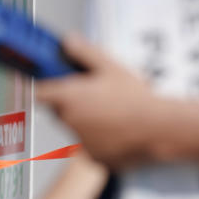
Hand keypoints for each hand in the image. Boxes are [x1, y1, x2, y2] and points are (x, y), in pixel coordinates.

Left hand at [35, 35, 166, 170]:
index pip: (38, 94)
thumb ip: (84, 52)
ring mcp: (82, 142)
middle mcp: (70, 121)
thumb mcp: (110, 66)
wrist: (160, 128)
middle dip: (70, 104)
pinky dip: (101, 140)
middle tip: (94, 96)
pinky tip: (120, 130)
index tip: (48, 86)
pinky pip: (92, 147)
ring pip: (77, 129)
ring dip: (87, 122)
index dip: (43, 89)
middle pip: (59, 112)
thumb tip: (68, 40)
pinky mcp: (96, 158)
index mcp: (69, 97)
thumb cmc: (136, 98)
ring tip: (114, 113)